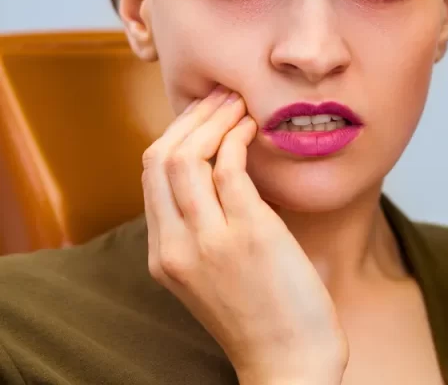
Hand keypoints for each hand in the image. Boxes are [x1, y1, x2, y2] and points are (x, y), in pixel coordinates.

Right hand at [142, 86, 345, 383]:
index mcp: (164, 256)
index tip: (202, 114)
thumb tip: (226, 175)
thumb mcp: (216, 275)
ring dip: (215, 120)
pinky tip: (254, 129)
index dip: (175, 135)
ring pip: (186, 158)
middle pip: (158, 159)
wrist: (289, 361)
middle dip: (190, 118)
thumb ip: (208, 232)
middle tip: (221, 96)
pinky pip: (230, 170)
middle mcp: (176, 246)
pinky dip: (238, 139)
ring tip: (239, 103)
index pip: (150, 177)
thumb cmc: (265, 316)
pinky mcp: (250, 236)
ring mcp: (209, 241)